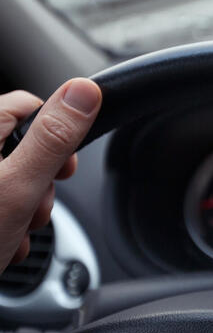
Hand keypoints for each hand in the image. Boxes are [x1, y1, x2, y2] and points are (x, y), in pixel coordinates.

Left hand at [0, 79, 100, 271]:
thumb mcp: (19, 187)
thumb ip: (54, 138)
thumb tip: (83, 91)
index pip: (29, 106)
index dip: (57, 134)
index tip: (63, 167)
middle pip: (21, 144)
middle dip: (39, 180)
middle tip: (34, 207)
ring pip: (11, 176)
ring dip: (24, 206)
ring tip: (14, 231)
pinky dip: (4, 220)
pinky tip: (1, 241)